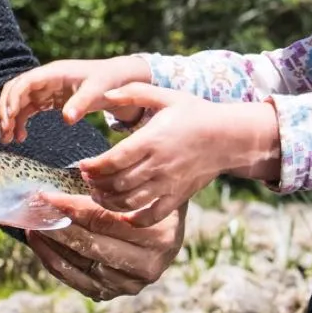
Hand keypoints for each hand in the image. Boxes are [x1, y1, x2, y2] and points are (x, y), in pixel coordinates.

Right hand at [0, 55, 153, 143]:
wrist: (117, 79)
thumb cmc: (108, 81)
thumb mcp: (97, 91)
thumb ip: (81, 103)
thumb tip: (67, 120)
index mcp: (54, 72)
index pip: (25, 82)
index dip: (14, 98)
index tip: (11, 118)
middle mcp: (45, 79)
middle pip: (15, 90)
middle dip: (6, 110)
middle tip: (5, 133)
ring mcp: (45, 89)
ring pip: (17, 101)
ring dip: (9, 118)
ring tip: (8, 140)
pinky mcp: (47, 99)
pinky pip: (27, 109)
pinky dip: (20, 122)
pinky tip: (21, 137)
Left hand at [27, 195, 185, 299]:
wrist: (168, 232)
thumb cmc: (150, 204)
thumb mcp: (142, 190)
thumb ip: (113, 189)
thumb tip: (67, 179)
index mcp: (159, 236)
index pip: (104, 220)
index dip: (71, 207)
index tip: (46, 195)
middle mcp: (148, 265)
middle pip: (91, 245)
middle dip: (57, 227)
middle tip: (34, 210)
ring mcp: (130, 284)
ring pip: (80, 265)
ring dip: (51, 245)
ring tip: (33, 225)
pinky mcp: (114, 294)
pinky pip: (76, 280)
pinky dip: (54, 262)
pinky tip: (41, 245)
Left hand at [73, 84, 280, 228]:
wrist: (228, 137)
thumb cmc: (195, 113)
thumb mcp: (165, 96)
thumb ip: (134, 92)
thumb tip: (105, 93)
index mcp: (152, 139)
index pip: (114, 159)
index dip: (94, 166)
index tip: (83, 165)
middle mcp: (158, 164)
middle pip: (118, 183)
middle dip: (96, 184)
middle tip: (87, 180)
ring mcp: (168, 183)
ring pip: (130, 202)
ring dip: (108, 201)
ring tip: (99, 194)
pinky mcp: (177, 196)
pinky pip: (152, 216)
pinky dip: (134, 219)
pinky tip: (123, 214)